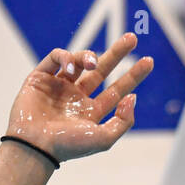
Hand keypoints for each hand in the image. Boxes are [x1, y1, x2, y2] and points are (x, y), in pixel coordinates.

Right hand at [4, 33, 153, 163]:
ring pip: (78, 61)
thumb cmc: (68, 146)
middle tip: (133, 38)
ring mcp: (58, 86)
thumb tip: (133, 97)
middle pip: (101, 70)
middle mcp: (76, 97)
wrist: (35, 146)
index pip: (116, 90)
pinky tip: (71, 66)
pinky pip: (55, 58)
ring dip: (89, 57)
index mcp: (91, 112)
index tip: (149, 61)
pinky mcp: (40, 78)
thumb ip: (123, 121)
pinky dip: (65, 57)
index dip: (133, 76)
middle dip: (117, 53)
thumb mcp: (104, 138)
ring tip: (93, 62)